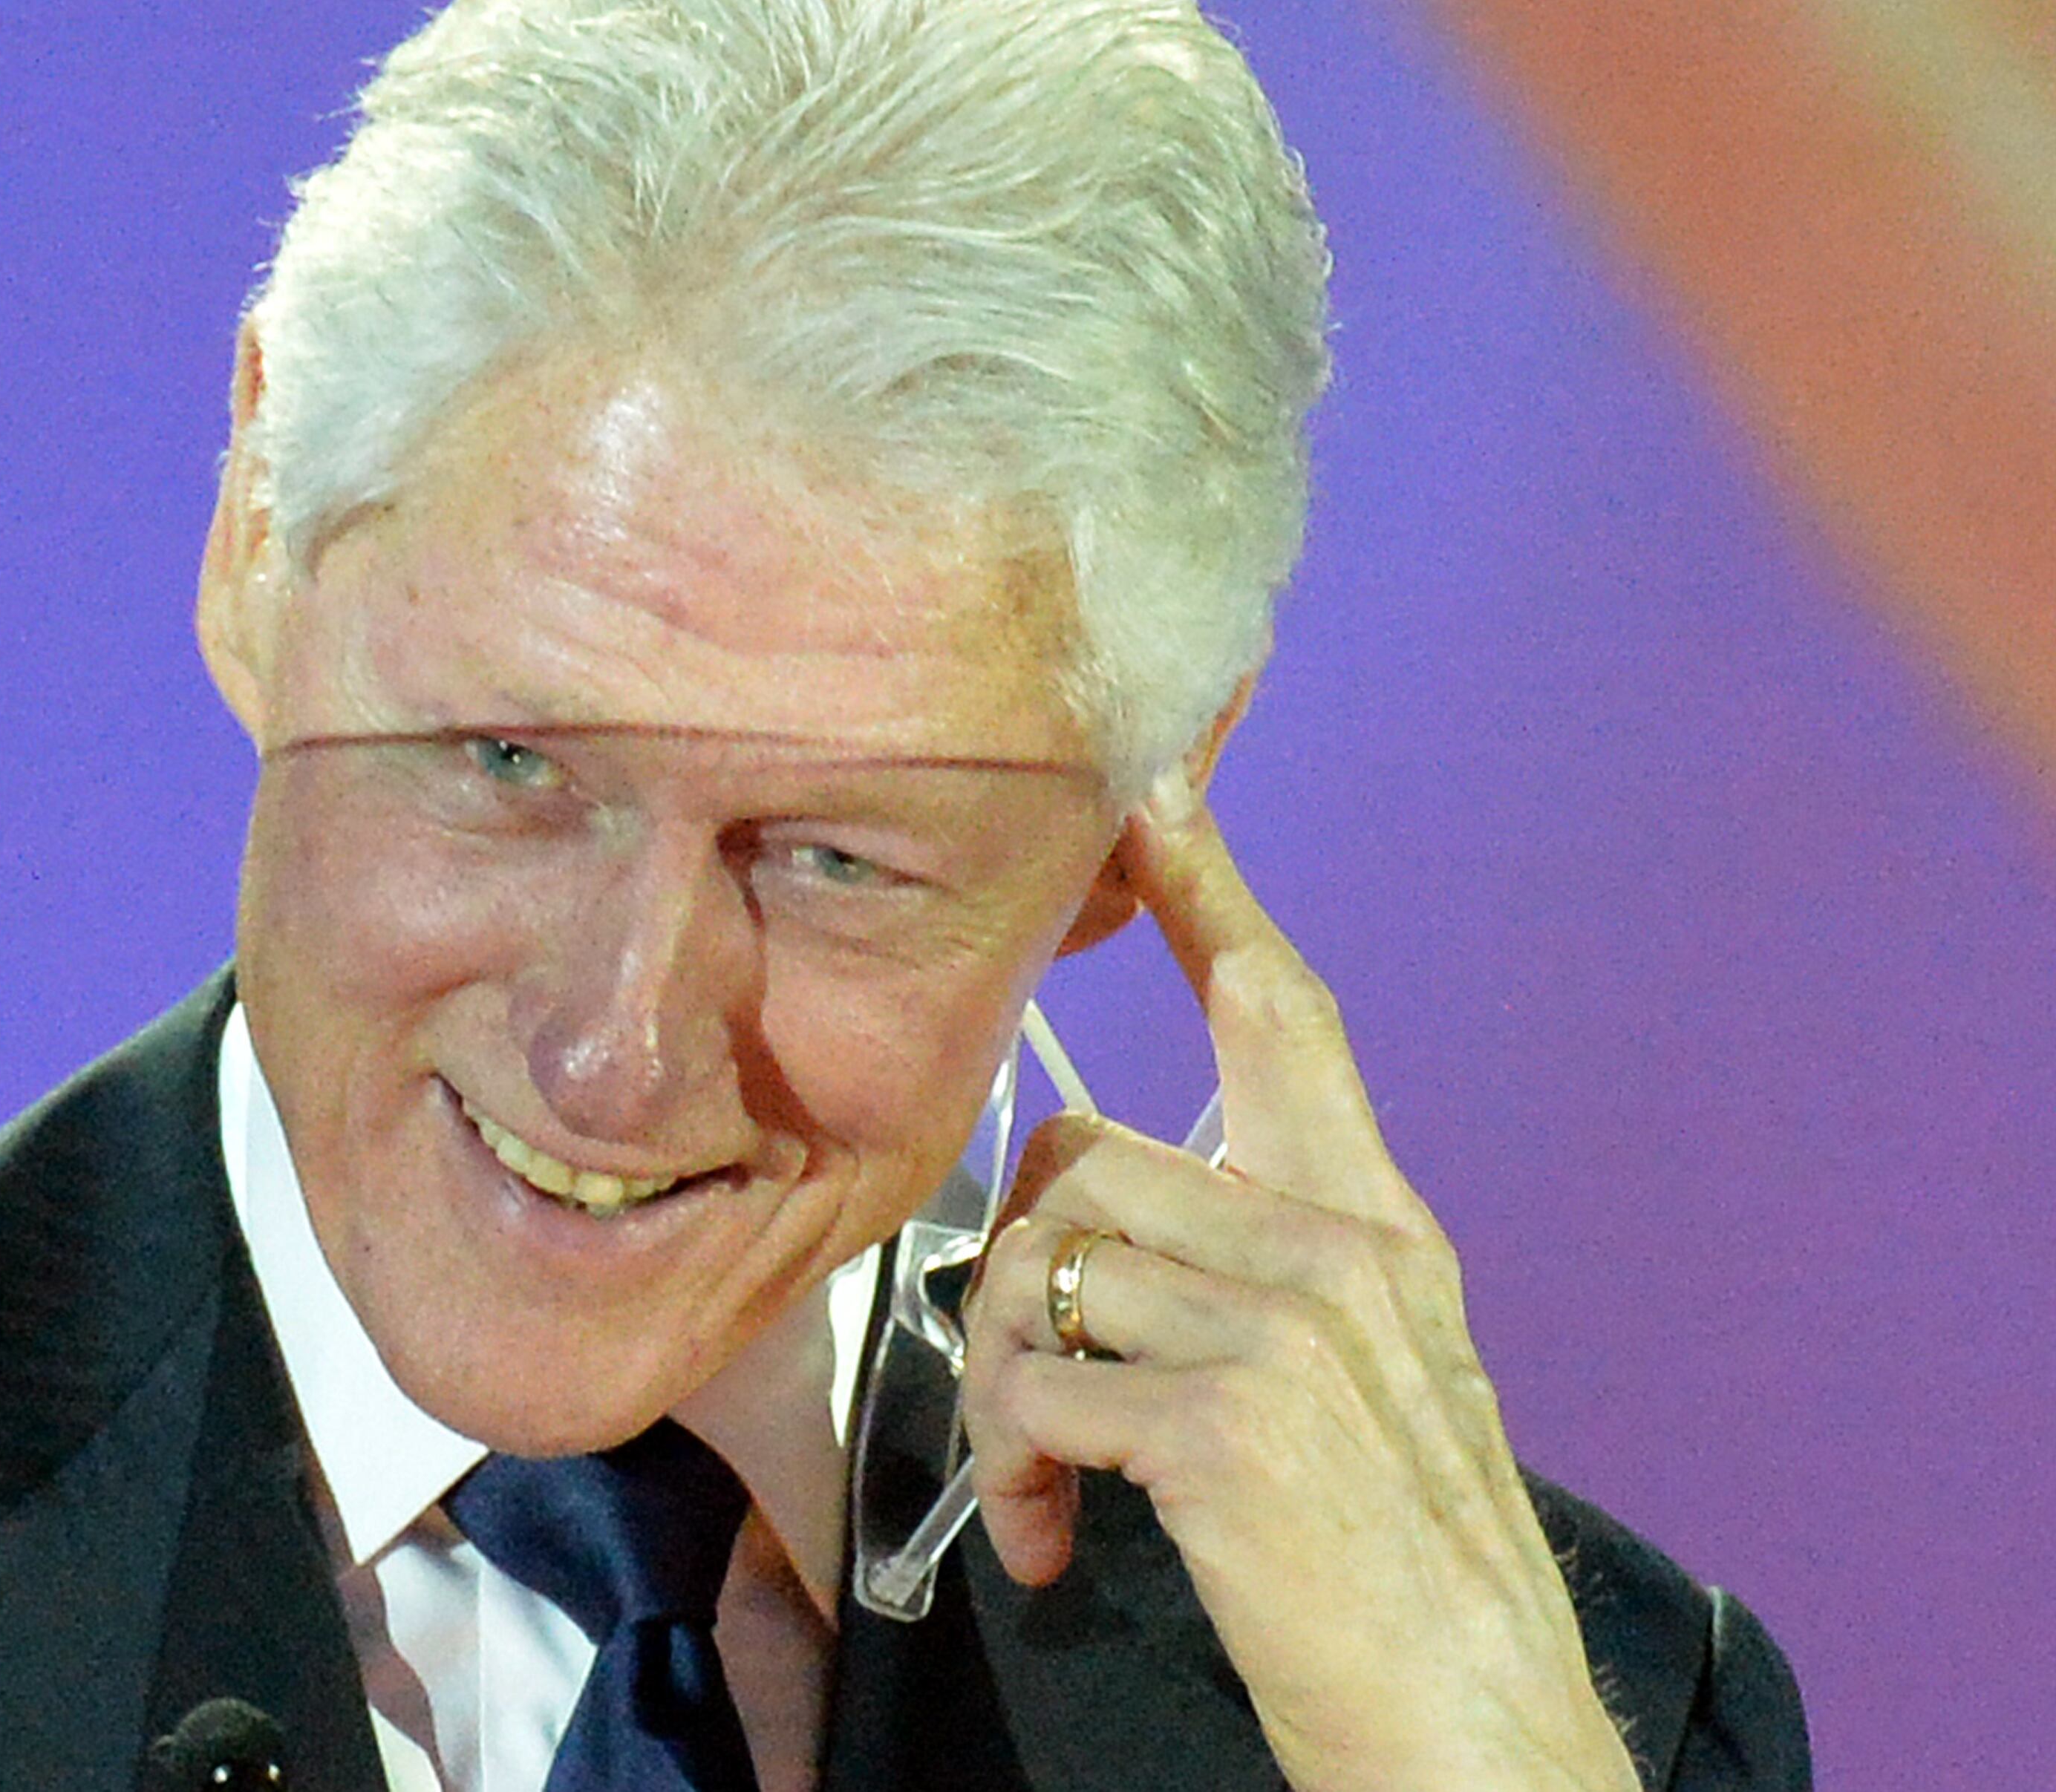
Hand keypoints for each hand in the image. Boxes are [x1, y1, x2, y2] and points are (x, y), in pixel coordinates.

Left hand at [957, 774, 1638, 1791]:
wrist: (1474, 1728)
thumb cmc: (1390, 1569)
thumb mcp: (1359, 1385)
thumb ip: (1256, 1277)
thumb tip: (1101, 1242)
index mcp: (1377, 1227)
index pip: (1283, 1012)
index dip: (1210, 888)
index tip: (1150, 783)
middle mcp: (1343, 1251)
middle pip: (1087, 1155)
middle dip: (1022, 1271)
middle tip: (1033, 1397)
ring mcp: (1291, 1332)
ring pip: (1048, 1265)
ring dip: (1007, 1390)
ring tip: (1044, 1487)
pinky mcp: (1230, 1425)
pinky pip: (1039, 1384)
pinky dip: (1017, 1469)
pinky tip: (1056, 1540)